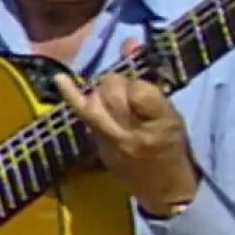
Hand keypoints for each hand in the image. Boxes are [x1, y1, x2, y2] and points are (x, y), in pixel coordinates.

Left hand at [52, 38, 199, 216]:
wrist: (165, 192)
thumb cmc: (174, 149)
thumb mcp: (172, 115)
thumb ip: (152, 81)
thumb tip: (130, 42)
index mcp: (162, 122)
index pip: (140, 89)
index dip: (140, 82)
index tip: (146, 89)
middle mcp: (134, 132)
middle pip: (114, 91)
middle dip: (119, 83)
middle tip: (130, 93)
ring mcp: (112, 141)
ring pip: (97, 100)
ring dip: (103, 91)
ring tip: (113, 98)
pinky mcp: (98, 146)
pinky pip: (81, 114)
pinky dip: (71, 94)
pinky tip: (60, 79)